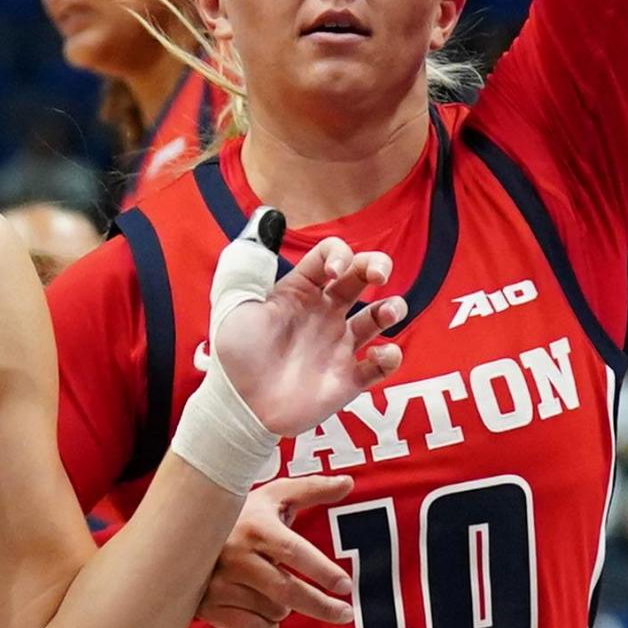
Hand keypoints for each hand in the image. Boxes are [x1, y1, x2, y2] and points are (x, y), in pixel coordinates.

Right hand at [198, 475, 355, 627]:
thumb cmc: (241, 514)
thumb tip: (348, 483)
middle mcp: (233, 555)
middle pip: (286, 590)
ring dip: (285, 608)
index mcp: (254, 526)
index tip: (345, 585)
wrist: (184, 533)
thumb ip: (312, 489)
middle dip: (321, 606)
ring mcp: (218, 582)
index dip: (322, 570)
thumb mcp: (273, 496)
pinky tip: (261, 607)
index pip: (293, 551)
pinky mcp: (208, 605)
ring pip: (274, 611)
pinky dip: (267, 625)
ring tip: (274, 589)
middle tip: (345, 613)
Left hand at [213, 234, 404, 435]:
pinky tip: (381, 354)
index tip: (333, 271)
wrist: (239, 407)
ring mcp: (338, 345)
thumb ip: (248, 265)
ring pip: (379, 317)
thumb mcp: (235, 305)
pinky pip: (380, 365)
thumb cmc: (234, 355)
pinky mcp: (347, 379)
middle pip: (362, 277)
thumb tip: (267, 220)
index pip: (331, 256)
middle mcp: (323, 313)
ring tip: (387, 313)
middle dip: (376, 265)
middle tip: (379, 275)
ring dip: (392, 308)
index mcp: (299, 291)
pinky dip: (390, 358)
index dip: (339, 254)